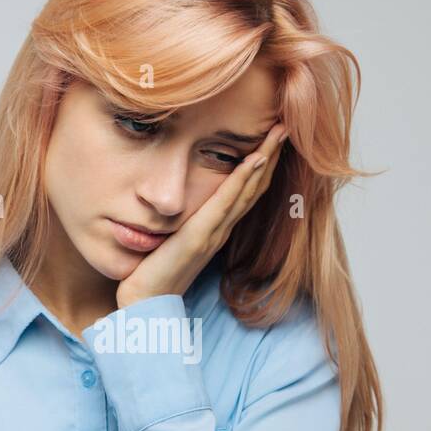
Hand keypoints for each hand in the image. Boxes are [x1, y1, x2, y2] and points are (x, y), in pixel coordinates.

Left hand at [115, 121, 289, 309]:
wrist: (145, 305)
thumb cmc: (152, 273)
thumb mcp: (169, 239)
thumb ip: (178, 221)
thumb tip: (172, 201)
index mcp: (215, 228)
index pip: (244, 190)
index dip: (261, 164)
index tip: (271, 137)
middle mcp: (221, 228)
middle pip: (254, 185)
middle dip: (271, 154)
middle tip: (286, 125)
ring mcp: (214, 232)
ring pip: (247, 189)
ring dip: (265, 159)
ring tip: (279, 132)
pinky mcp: (200, 236)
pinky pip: (226, 202)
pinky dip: (243, 179)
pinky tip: (255, 159)